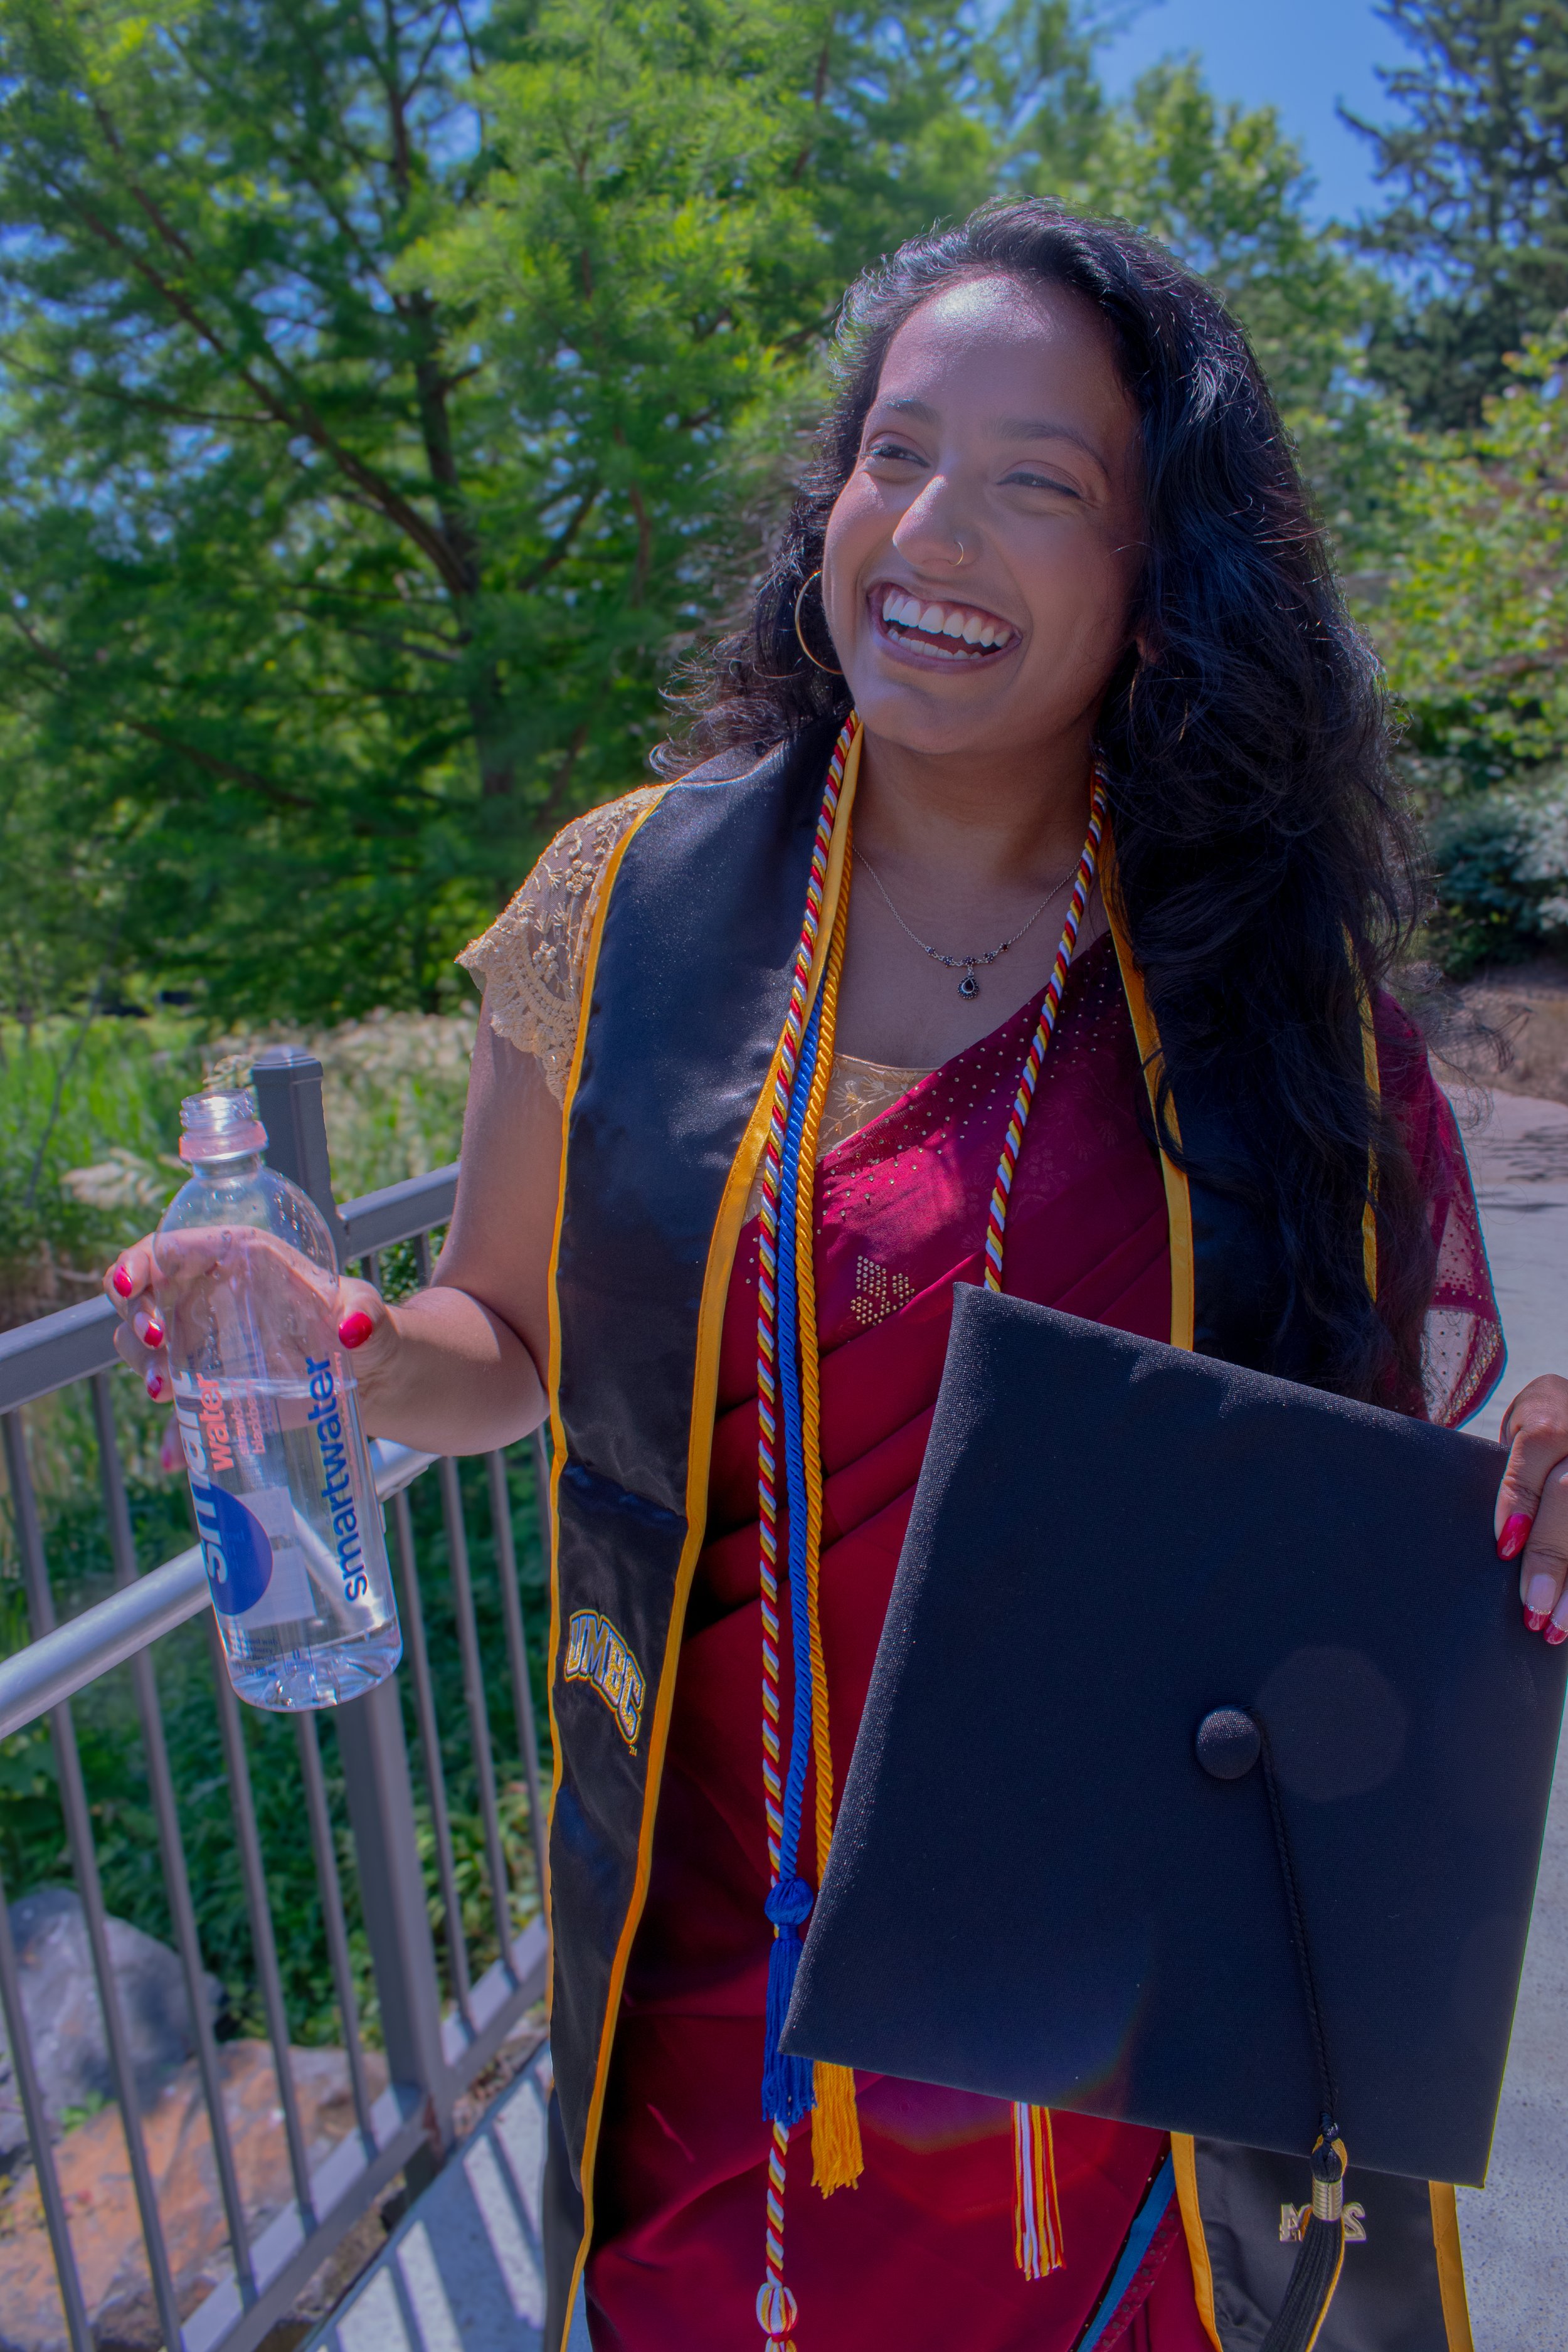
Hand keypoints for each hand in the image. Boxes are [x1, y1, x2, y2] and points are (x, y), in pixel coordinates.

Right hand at [104, 1232, 388, 1403]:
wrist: (369, 1375)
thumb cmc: (363, 1325)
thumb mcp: (366, 1313)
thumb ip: (364, 1315)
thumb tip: (353, 1330)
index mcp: (237, 1258)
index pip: (169, 1248)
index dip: (138, 1261)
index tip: (129, 1285)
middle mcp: (208, 1294)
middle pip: (142, 1296)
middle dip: (133, 1319)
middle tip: (155, 1346)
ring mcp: (202, 1340)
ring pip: (144, 1345)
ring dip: (143, 1365)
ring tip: (164, 1392)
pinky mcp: (210, 1384)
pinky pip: (176, 1403)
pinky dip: (171, 1430)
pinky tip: (176, 1453)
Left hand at [1494, 1374, 1567, 1644]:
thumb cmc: (1532, 1435)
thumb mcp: (1513, 1439)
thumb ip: (1505, 1476)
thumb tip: (1484, 1547)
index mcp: (1549, 1415)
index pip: (1536, 1452)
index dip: (1520, 1502)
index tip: (1504, 1549)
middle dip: (1552, 1554)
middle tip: (1533, 1608)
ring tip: (1558, 1626)